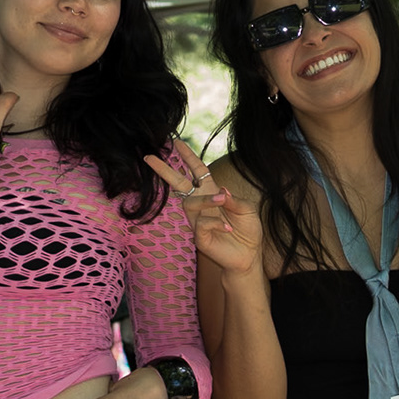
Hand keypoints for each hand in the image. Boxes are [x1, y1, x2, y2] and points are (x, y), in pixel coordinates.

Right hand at [143, 141, 261, 277]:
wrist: (248, 256)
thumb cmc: (247, 231)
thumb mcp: (246, 209)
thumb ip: (233, 199)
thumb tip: (220, 190)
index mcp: (212, 193)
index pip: (197, 171)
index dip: (188, 157)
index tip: (177, 142)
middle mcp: (201, 205)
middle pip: (179, 184)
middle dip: (164, 170)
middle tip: (149, 157)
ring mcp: (197, 221)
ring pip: (192, 203)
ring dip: (207, 200)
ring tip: (222, 201)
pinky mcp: (198, 237)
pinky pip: (202, 224)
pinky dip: (216, 223)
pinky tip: (228, 229)